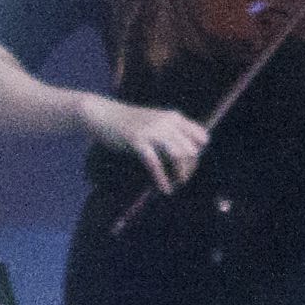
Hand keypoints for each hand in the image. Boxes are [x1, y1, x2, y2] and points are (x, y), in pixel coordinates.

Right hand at [88, 96, 208, 191]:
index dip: (198, 153)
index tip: (190, 164)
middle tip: (183, 178)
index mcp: (174, 117)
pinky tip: (165, 189)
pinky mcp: (137, 140)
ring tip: (178, 184)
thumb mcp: (155, 121)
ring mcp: (152, 130)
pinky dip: (161, 178)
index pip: (201, 137)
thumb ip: (170, 132)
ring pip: (178, 155)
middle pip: (190, 149)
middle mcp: (166, 122)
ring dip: (181, 173)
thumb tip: (187, 155)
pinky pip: (155, 163)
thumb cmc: (128, 121)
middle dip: (190, 167)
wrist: (103, 114)